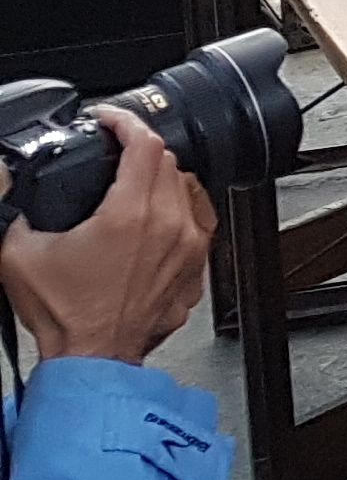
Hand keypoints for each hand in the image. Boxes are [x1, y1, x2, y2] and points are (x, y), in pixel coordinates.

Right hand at [1, 111, 216, 365]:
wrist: (94, 360)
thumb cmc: (65, 316)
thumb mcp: (18, 253)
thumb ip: (12, 209)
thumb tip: (5, 184)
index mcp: (131, 214)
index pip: (144, 142)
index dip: (124, 122)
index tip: (109, 120)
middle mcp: (170, 225)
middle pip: (168, 161)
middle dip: (139, 150)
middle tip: (113, 154)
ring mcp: (188, 248)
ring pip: (187, 189)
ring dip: (160, 180)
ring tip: (130, 186)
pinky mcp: (195, 268)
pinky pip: (195, 224)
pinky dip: (174, 213)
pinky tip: (149, 222)